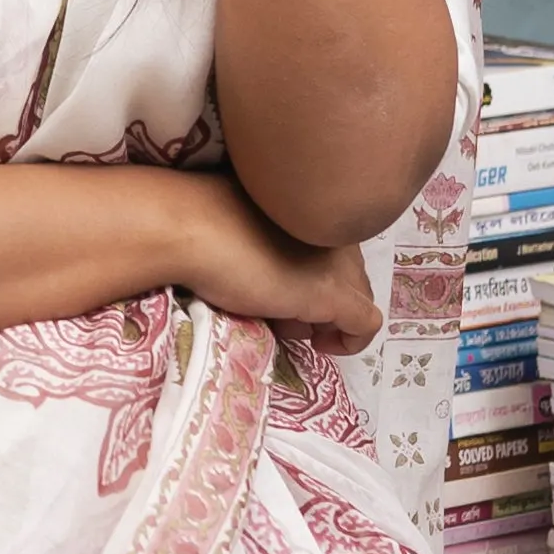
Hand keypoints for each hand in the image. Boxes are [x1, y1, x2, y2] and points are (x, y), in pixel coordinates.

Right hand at [166, 169, 379, 349]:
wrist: (187, 229)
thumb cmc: (198, 222)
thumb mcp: (244, 228)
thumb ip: (270, 241)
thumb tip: (278, 278)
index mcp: (311, 207)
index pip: (330, 247)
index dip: (309, 273)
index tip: (277, 289)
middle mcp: (332, 230)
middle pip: (348, 273)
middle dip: (321, 297)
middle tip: (278, 311)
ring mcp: (337, 262)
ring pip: (357, 296)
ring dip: (327, 316)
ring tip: (283, 321)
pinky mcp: (333, 294)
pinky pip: (366, 323)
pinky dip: (351, 340)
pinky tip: (322, 346)